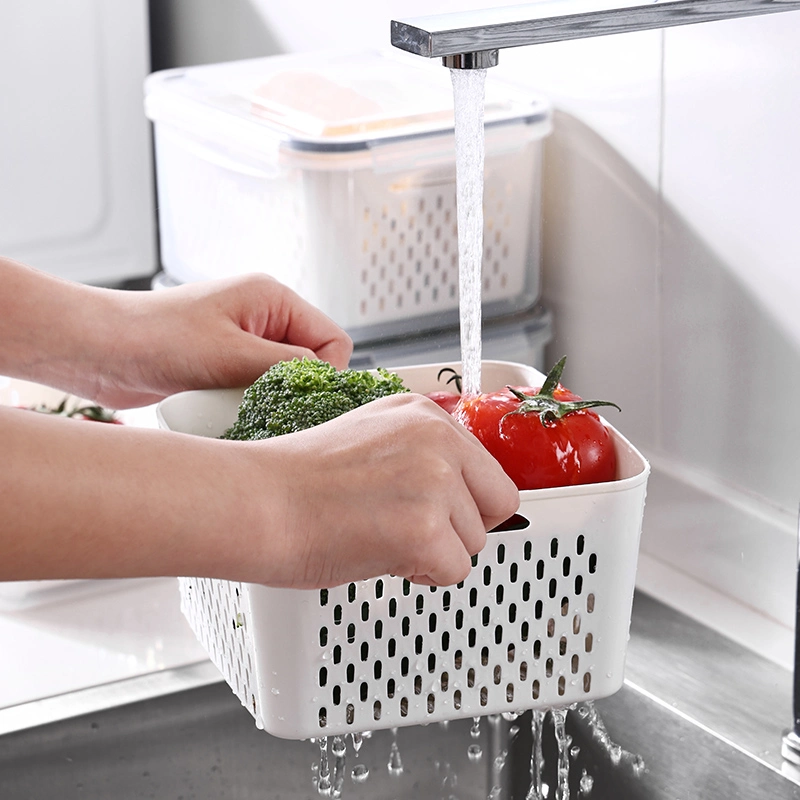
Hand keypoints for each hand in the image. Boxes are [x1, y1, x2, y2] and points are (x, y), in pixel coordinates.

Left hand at [82, 273, 352, 408]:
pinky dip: (246, 405)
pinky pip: (255, 391)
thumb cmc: (155, 338)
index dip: (325, 372)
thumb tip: (323, 380)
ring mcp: (243, 341)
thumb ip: (285, 365)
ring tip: (234, 404)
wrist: (98, 350)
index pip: (332, 340)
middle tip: (267, 405)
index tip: (301, 396)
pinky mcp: (224, 365)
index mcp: (272, 298)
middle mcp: (263, 318)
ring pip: (283, 381)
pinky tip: (222, 410)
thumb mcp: (230, 354)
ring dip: (266, 400)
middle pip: (310, 362)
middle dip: (293, 388)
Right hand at [244, 393, 519, 588]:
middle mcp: (438, 440)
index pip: (487, 470)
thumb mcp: (371, 437)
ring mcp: (434, 482)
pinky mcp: (425, 530)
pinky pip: (454, 572)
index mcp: (425, 414)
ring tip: (380, 536)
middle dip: (460, 528)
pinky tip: (379, 554)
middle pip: (496, 505)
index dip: (463, 502)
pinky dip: (421, 575)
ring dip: (434, 552)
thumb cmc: (298, 479)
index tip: (436, 513)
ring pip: (474, 543)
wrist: (257, 502)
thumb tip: (459, 492)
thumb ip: (421, 454)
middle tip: (409, 530)